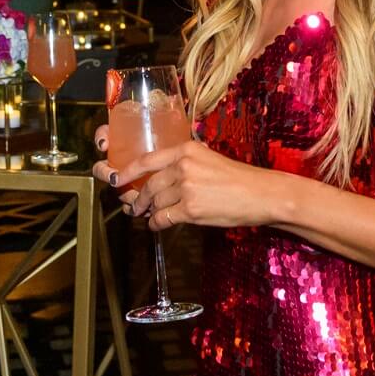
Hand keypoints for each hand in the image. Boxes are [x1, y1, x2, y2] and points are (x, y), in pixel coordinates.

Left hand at [92, 138, 274, 230]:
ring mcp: (186, 188)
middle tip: (132, 205)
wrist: (261, 194)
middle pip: (149, 185)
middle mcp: (183, 166)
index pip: (146, 160)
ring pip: (155, 202)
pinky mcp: (191, 209)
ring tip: (146, 215)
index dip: (126, 171)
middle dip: (137, 198)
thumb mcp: (208, 159)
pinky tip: (157, 225)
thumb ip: (184, 163)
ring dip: (148, 211)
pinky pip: (163, 218)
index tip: (113, 178)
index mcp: (185, 150)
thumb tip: (160, 178)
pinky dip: (156, 223)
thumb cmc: (238, 178)